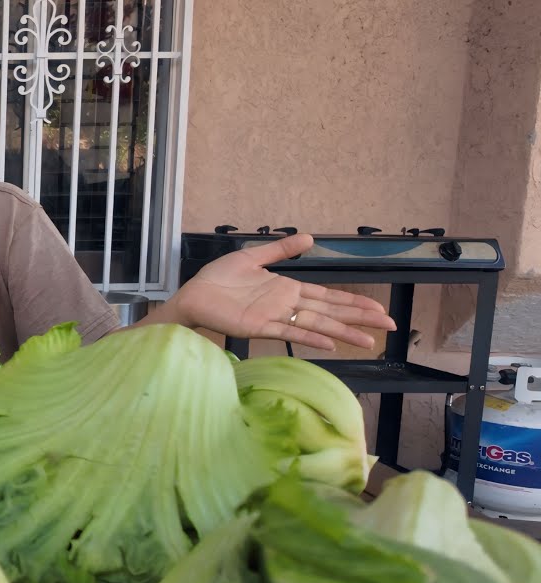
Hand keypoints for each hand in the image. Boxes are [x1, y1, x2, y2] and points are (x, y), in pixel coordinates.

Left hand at [168, 234, 396, 350]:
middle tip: (389, 325)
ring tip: (369, 341)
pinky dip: (310, 338)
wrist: (194, 295)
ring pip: (317, 324)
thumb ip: (281, 249)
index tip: (378, 308)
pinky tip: (330, 344)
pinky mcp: (259, 327)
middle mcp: (286, 305)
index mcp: (287, 289)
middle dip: (359, 318)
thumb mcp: (253, 257)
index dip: (353, 303)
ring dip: (343, 332)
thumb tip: (309, 237)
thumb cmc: (219, 279)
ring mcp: (275, 317)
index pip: (328, 297)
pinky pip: (289, 333)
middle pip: (330, 312)